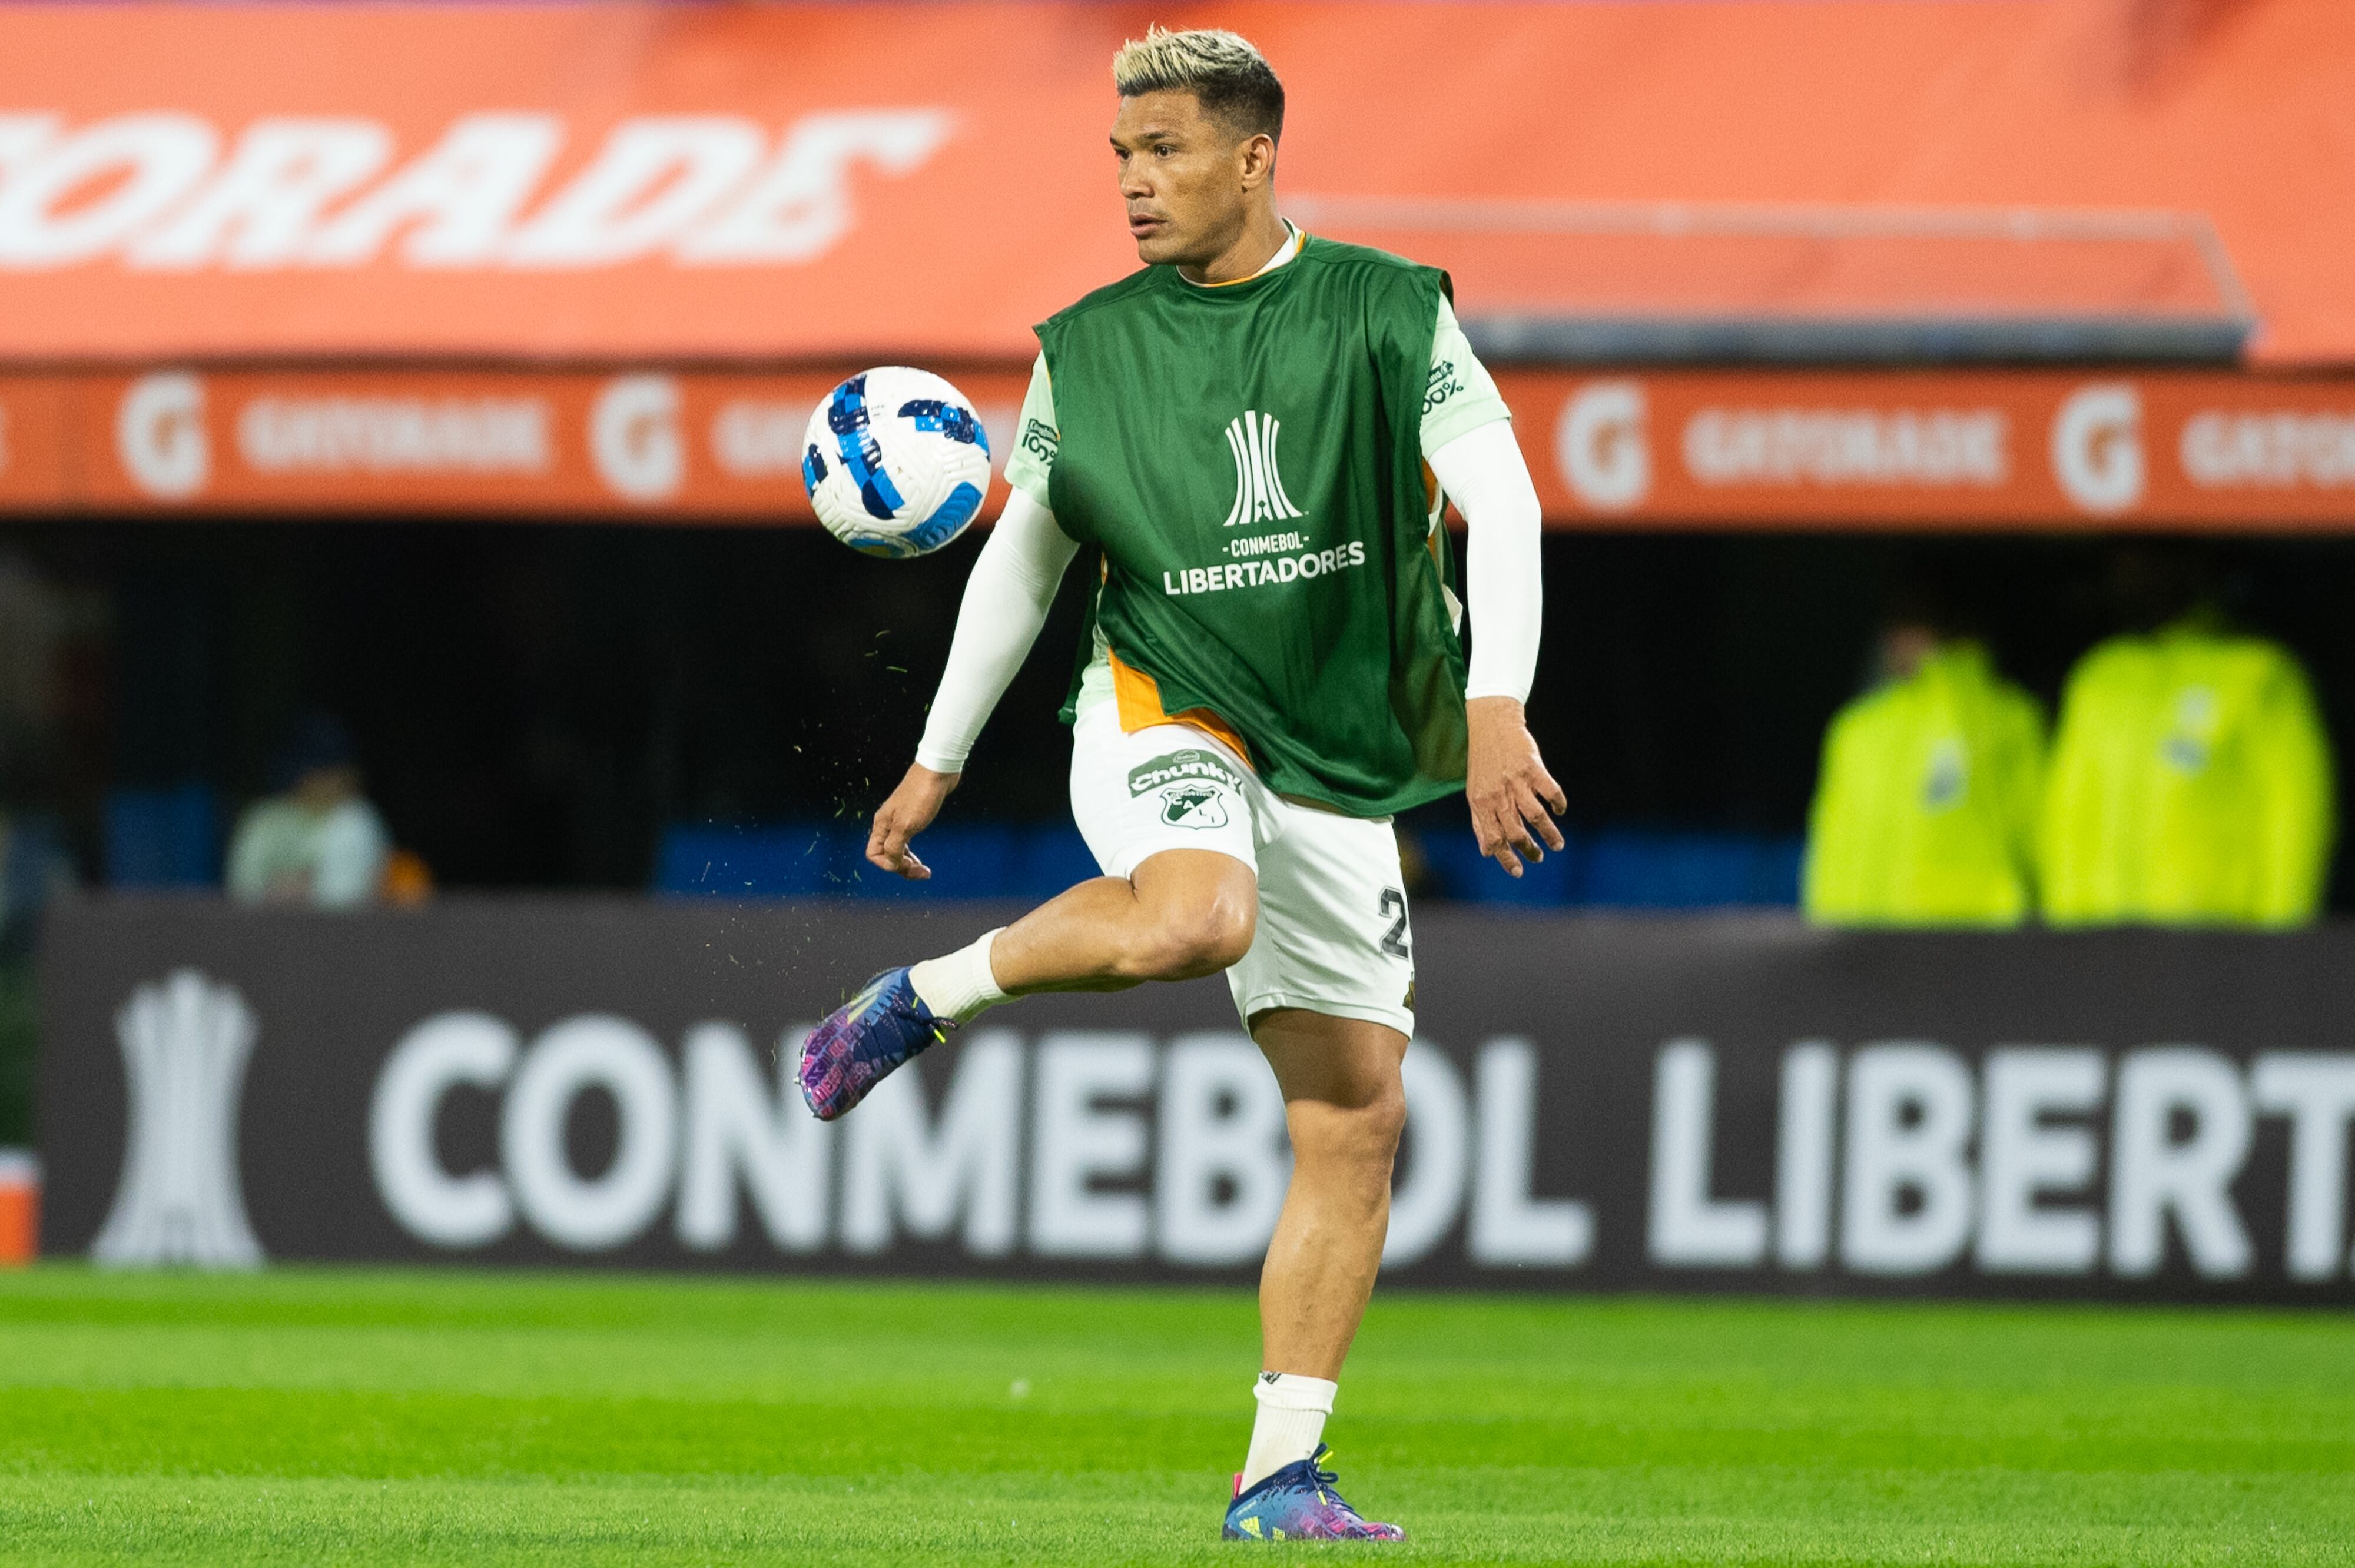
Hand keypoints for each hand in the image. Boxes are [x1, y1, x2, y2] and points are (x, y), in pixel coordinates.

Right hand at [867, 763, 959, 879]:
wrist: (938, 771)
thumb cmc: (921, 796)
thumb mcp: (906, 826)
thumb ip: (895, 847)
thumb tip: (892, 863)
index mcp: (882, 825)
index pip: (873, 854)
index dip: (888, 865)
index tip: (907, 865)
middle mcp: (888, 824)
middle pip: (887, 854)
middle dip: (902, 867)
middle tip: (923, 873)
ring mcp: (900, 820)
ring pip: (897, 849)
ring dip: (909, 863)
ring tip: (925, 871)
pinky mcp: (913, 817)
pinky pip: (907, 842)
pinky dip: (912, 853)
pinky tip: (921, 858)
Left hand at [1466, 696, 1565, 877]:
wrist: (1492, 723)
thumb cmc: (1483, 761)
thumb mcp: (1474, 793)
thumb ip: (1480, 823)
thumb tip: (1486, 852)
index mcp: (1481, 803)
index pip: (1494, 839)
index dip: (1506, 859)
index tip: (1519, 872)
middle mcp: (1498, 795)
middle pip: (1516, 832)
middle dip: (1529, 850)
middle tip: (1539, 857)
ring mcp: (1516, 782)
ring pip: (1536, 816)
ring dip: (1549, 834)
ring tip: (1558, 844)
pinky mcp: (1533, 768)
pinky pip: (1550, 791)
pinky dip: (1558, 803)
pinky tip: (1560, 810)